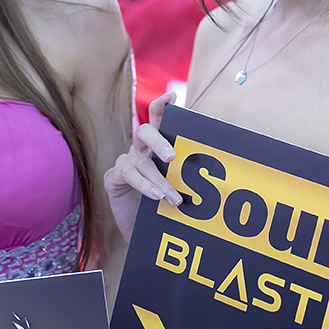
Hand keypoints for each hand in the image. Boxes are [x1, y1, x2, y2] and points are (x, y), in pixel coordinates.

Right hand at [103, 92, 181, 241]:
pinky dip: (145, 186)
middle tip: (172, 158)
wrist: (143, 232)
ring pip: (142, 162)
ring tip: (175, 199)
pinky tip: (157, 197)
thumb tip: (215, 170)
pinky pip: (129, 176)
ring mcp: (125, 163)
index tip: (172, 96)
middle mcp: (139, 150)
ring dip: (161, 180)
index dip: (162, 106)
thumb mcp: (177, 187)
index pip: (157, 120)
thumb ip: (187, 175)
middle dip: (159, 141)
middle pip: (144, 132)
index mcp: (154, 147)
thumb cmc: (163, 206)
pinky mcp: (114, 179)